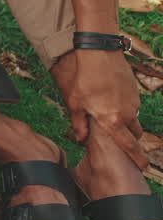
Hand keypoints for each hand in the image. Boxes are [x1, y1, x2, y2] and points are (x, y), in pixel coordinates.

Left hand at [65, 49, 145, 168]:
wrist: (99, 53)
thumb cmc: (84, 78)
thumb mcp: (75, 102)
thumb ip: (79, 123)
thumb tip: (81, 139)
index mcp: (112, 121)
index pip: (128, 145)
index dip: (137, 157)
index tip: (144, 167)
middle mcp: (127, 114)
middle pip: (134, 134)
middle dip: (131, 140)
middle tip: (124, 142)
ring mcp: (133, 102)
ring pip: (134, 119)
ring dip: (127, 123)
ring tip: (113, 118)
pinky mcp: (135, 91)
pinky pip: (133, 106)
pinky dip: (126, 108)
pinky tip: (112, 100)